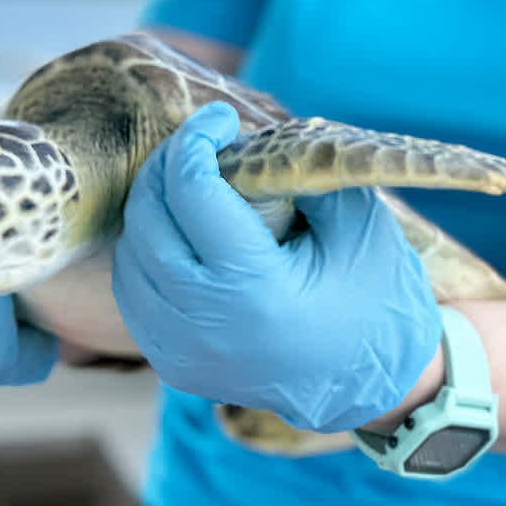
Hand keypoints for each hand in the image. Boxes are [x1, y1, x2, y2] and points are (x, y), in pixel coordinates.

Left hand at [112, 101, 441, 433]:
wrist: (373, 387)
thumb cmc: (374, 297)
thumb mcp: (356, 223)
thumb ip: (299, 175)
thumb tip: (242, 139)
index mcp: (254, 289)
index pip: (192, 192)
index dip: (197, 139)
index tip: (221, 118)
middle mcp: (205, 326)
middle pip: (149, 219)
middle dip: (169, 166)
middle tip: (201, 143)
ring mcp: (182, 353)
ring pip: (130, 255)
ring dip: (153, 207)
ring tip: (192, 183)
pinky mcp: (173, 365)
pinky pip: (134, 293)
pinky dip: (147, 251)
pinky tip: (179, 230)